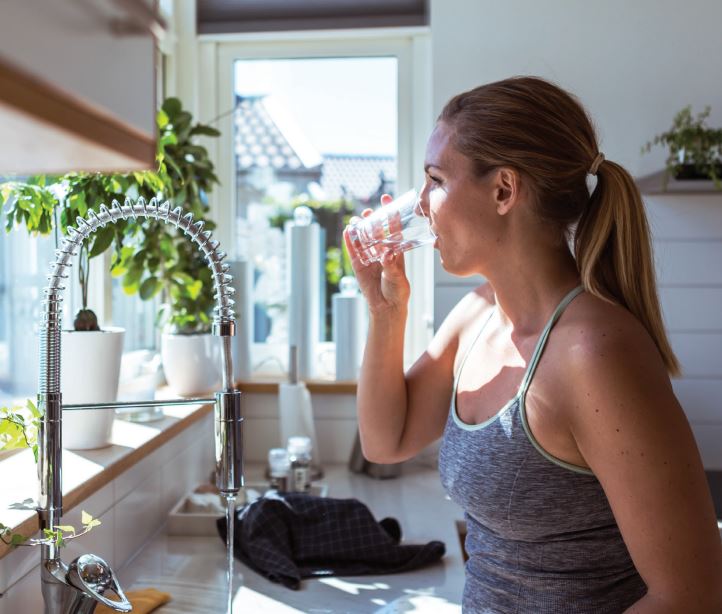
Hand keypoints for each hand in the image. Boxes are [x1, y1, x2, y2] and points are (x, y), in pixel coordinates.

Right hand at [343, 194, 410, 315]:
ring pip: (363, 238)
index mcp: (395, 250)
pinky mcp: (358, 265)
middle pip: (375, 230)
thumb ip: (391, 265)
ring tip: (358, 220)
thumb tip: (387, 253)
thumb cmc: (397, 291)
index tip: (387, 198)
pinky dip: (349, 241)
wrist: (386, 307)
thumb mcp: (397, 277)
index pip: (392, 227)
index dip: (389, 213)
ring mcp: (369, 257)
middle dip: (372, 219)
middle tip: (369, 212)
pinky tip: (347, 231)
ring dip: (360, 228)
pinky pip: (353, 251)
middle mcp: (381, 250)